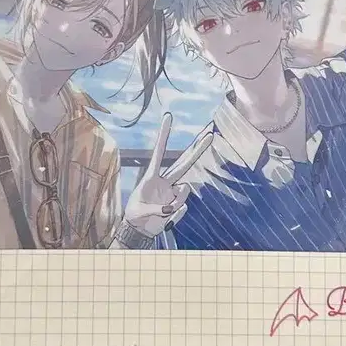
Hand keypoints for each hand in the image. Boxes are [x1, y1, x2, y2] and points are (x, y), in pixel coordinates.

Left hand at [123, 113, 213, 237]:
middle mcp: (165, 180)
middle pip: (183, 163)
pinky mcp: (177, 202)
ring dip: (177, 201)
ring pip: (184, 189)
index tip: (168, 117)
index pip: (159, 152)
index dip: (164, 135)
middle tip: (210, 135)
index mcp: (151, 176)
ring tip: (164, 211)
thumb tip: (172, 206)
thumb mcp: (140, 212)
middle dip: (198, 150)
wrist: (140, 229)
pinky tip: (166, 215)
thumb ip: (156, 209)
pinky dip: (175, 212)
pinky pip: (182, 205)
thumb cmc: (135, 216)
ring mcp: (173, 191)